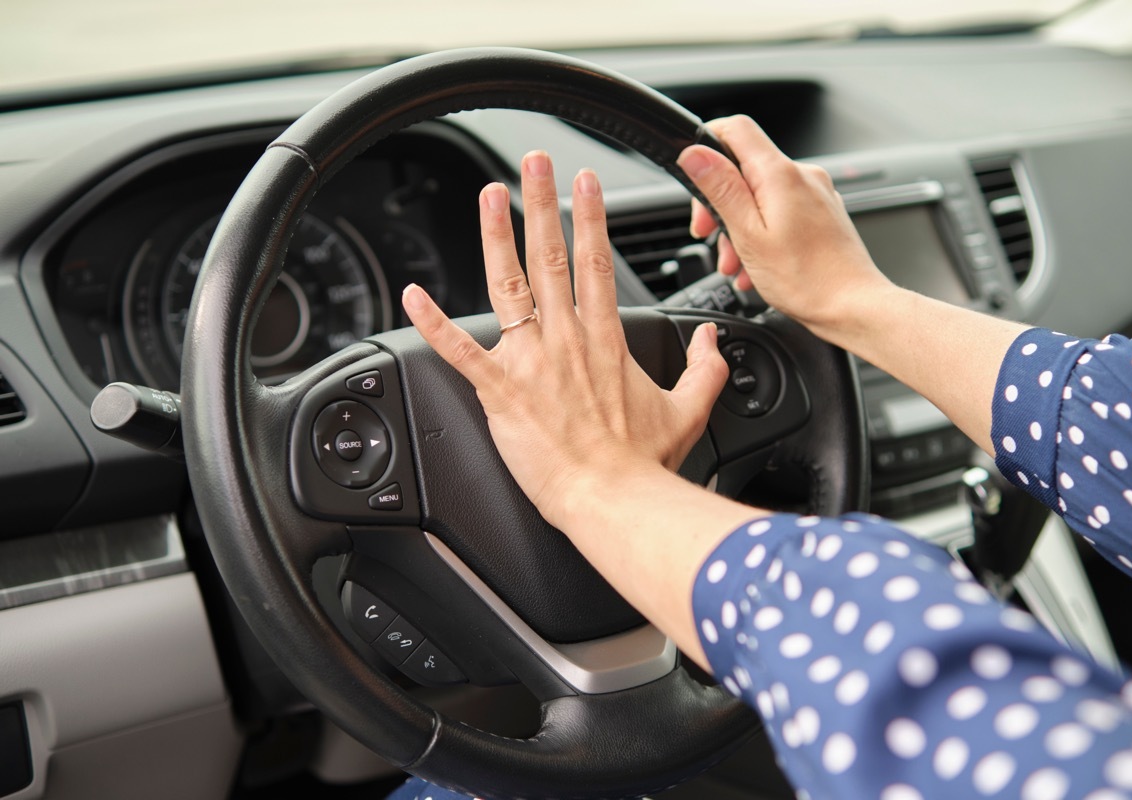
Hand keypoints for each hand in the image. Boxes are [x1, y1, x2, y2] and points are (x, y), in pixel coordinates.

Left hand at [401, 151, 728, 529]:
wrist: (611, 499)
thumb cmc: (643, 463)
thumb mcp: (689, 410)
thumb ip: (706, 367)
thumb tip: (716, 339)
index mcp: (607, 340)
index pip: (598, 263)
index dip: (592, 218)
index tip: (586, 183)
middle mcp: (567, 339)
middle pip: (551, 256)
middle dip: (543, 203)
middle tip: (535, 163)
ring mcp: (531, 361)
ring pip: (508, 284)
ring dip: (496, 236)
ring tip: (489, 196)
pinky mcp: (500, 390)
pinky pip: (459, 350)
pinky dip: (433, 323)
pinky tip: (414, 295)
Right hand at [678, 115, 892, 336]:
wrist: (853, 306)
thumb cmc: (807, 279)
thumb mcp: (749, 234)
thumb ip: (721, 189)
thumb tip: (695, 153)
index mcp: (781, 174)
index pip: (736, 129)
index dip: (707, 144)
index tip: (693, 175)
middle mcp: (803, 175)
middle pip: (745, 168)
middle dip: (719, 202)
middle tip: (707, 236)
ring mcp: (816, 194)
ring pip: (761, 195)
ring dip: (739, 227)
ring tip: (736, 264)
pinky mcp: (822, 213)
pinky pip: (780, 212)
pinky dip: (762, 234)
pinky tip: (756, 266)